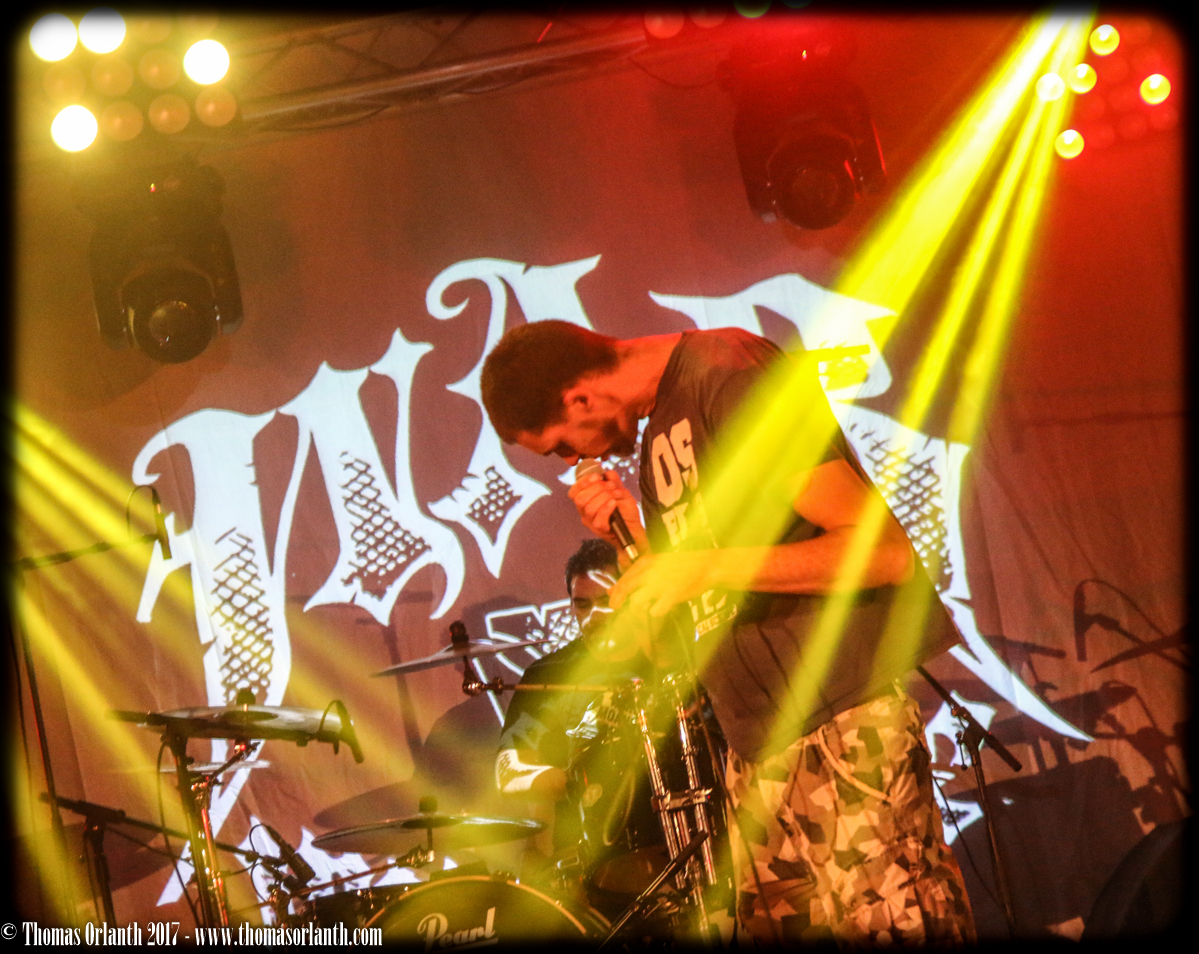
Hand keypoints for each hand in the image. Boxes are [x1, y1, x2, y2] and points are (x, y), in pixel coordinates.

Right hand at [568, 468, 647, 555]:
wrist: (635, 529)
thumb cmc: (626, 512)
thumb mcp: (621, 493)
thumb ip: (614, 482)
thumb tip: (607, 472)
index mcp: (586, 502)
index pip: (574, 492)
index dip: (583, 482)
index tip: (596, 475)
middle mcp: (585, 513)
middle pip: (580, 499)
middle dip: (596, 488)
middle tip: (610, 485)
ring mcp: (591, 523)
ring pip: (589, 508)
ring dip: (603, 496)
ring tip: (615, 494)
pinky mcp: (600, 530)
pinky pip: (598, 519)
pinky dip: (606, 508)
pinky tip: (614, 503)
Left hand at [608, 550, 736, 617]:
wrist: (706, 565)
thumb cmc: (681, 565)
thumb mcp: (656, 565)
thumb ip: (635, 576)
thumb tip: (612, 589)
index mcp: (645, 562)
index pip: (623, 579)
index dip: (616, 592)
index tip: (613, 602)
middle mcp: (649, 571)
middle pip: (625, 589)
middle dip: (618, 601)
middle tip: (616, 609)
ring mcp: (659, 584)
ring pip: (637, 601)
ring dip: (642, 605)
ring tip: (652, 603)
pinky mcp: (670, 595)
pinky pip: (655, 611)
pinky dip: (658, 611)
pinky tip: (665, 606)